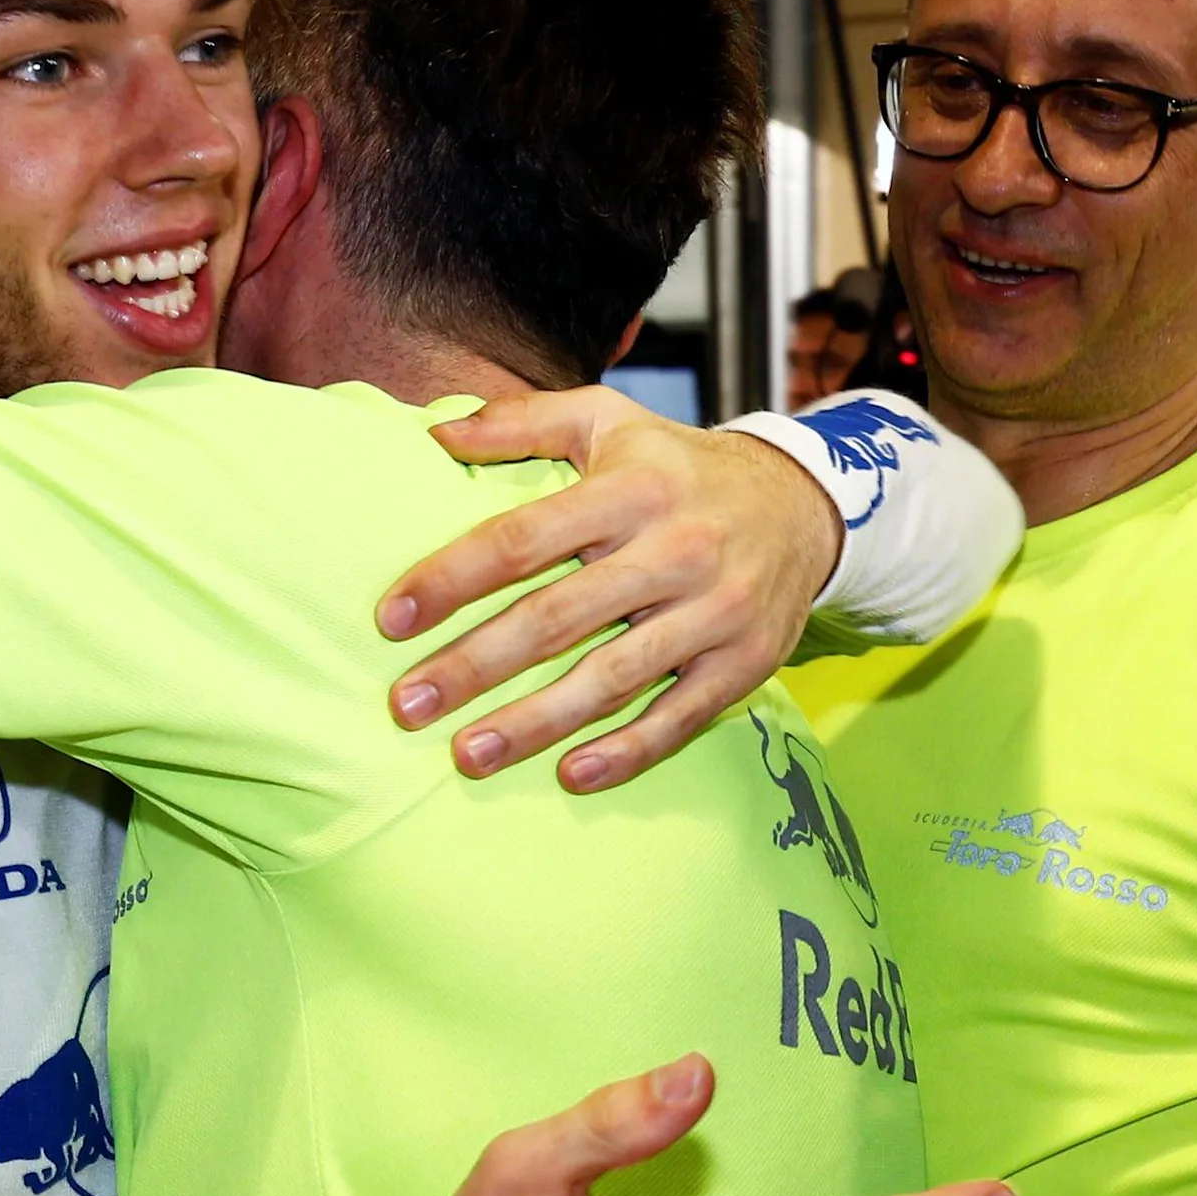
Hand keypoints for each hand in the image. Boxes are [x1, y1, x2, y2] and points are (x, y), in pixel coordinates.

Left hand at [382, 388, 839, 793]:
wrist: (805, 504)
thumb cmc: (679, 467)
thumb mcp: (608, 420)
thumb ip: (520, 422)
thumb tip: (432, 434)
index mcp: (630, 488)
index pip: (522, 538)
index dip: (451, 579)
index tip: (392, 620)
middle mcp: (674, 550)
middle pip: (555, 619)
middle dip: (473, 667)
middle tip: (407, 706)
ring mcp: (714, 611)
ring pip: (611, 677)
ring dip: (534, 723)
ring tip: (467, 754)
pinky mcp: (745, 662)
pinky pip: (679, 717)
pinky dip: (627, 751)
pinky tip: (571, 774)